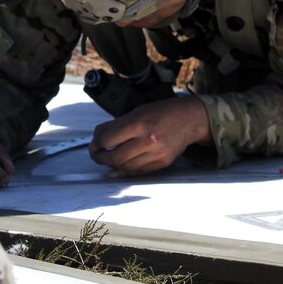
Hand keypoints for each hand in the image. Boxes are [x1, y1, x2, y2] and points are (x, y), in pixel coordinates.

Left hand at [89, 96, 209, 176]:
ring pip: (125, 167)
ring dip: (111, 165)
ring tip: (107, 159)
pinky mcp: (162, 163)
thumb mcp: (137, 111)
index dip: (96, 143)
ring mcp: (156, 153)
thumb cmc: (162, 112)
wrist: (189, 119)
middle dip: (100, 157)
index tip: (93, 143)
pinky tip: (117, 169)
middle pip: (114, 157)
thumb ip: (117, 125)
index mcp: (139, 123)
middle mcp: (148, 140)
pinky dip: (125, 171)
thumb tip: (98, 138)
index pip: (108, 139)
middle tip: (96, 154)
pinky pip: (138, 171)